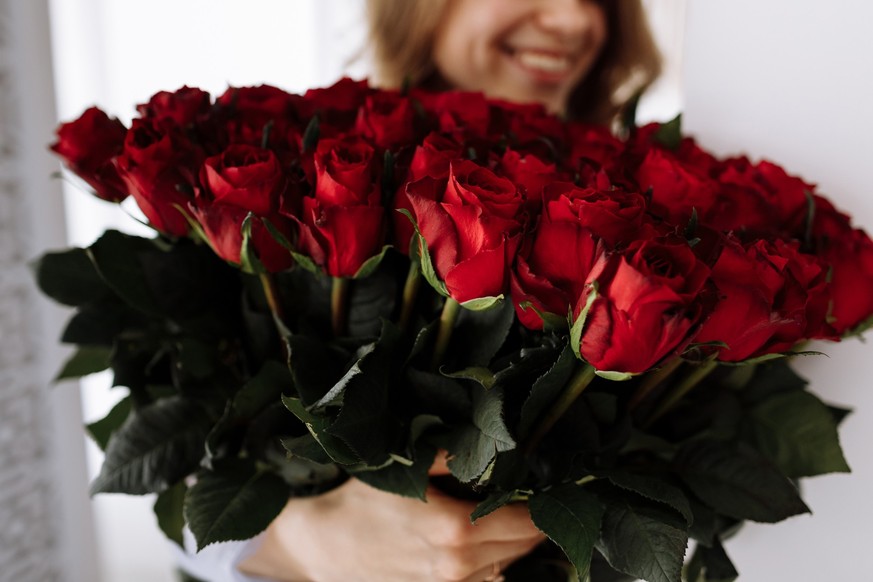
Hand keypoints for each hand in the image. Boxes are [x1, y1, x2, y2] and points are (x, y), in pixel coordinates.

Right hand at [238, 451, 545, 581]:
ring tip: (491, 518)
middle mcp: (459, 567)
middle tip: (519, 496)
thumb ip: (454, 456)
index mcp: (457, 530)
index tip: (547, 488)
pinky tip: (469, 545)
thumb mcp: (406, 467)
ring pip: (505, 568)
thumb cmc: (358, 502)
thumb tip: (497, 444)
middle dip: (526, 521)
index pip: (528, 522)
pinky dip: (486, 565)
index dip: (543, 504)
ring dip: (506, 544)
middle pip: (522, 546)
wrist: (318, 545)